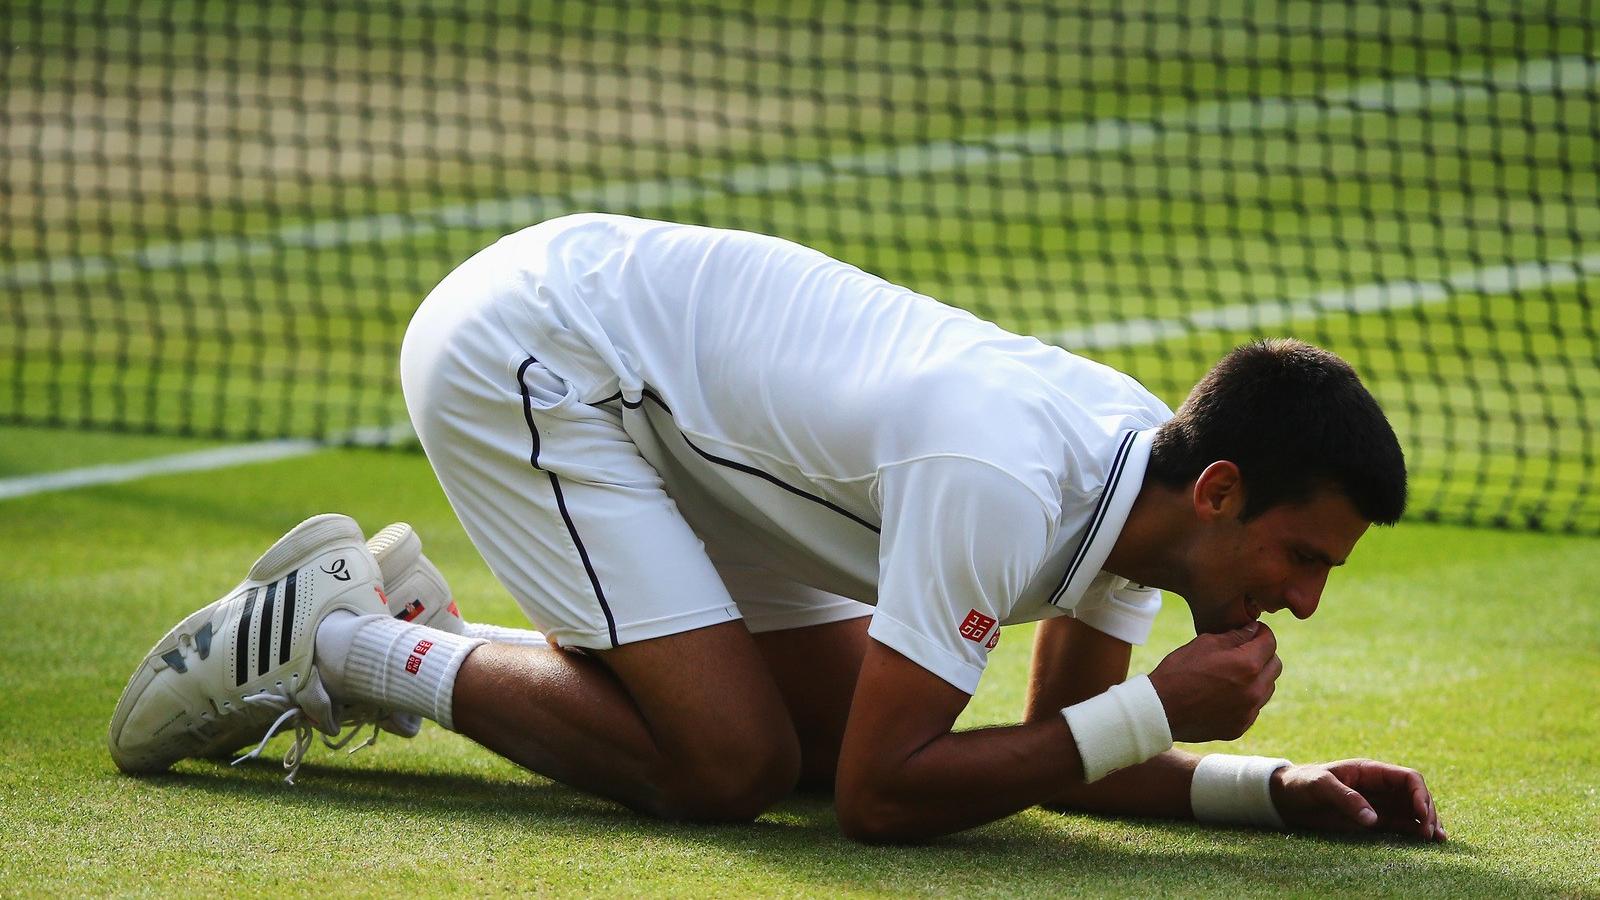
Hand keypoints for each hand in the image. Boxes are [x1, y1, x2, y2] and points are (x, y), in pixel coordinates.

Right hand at [1148, 622, 1280, 741]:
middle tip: (1243, 652)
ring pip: (1267, 688)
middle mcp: (1254, 690)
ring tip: (1233, 675)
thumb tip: (1253, 630)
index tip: (1251, 632)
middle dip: (1263, 655)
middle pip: (1275, 666)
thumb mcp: (1204, 644)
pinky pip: (1253, 708)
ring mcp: (1249, 712)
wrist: (1160, 710)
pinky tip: (1224, 695)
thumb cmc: (1179, 672)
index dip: (1261, 633)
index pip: (1270, 642)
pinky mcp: (1240, 727)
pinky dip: (1246, 699)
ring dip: (1257, 678)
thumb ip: (1235, 636)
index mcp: (1247, 665)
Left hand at [1271, 759, 1444, 840]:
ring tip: (1437, 839)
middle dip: (1428, 812)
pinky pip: (1402, 824)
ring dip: (1428, 822)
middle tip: (1428, 833)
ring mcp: (1379, 803)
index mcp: (1370, 771)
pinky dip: (1416, 831)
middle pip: (1417, 795)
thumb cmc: (1302, 783)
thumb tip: (1373, 819)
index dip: (1420, 795)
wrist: (1286, 798)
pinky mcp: (1374, 820)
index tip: (1421, 814)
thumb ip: (1345, 798)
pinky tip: (1426, 841)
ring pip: (1414, 811)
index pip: (1408, 778)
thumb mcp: (1320, 785)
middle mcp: (1380, 786)